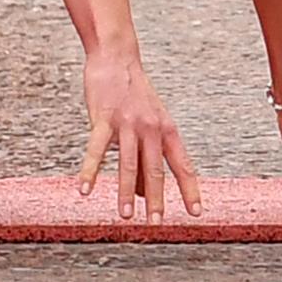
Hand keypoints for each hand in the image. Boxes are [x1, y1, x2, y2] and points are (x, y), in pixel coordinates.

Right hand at [77, 47, 203, 219]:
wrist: (117, 57)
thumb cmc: (133, 94)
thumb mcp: (149, 122)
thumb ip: (147, 156)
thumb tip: (141, 194)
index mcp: (167, 130)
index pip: (183, 165)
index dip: (190, 189)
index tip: (196, 213)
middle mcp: (151, 128)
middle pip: (156, 169)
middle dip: (157, 199)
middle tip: (157, 223)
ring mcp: (128, 123)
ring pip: (128, 163)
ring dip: (126, 192)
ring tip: (126, 216)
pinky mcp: (104, 118)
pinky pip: (96, 149)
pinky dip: (90, 171)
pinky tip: (84, 189)